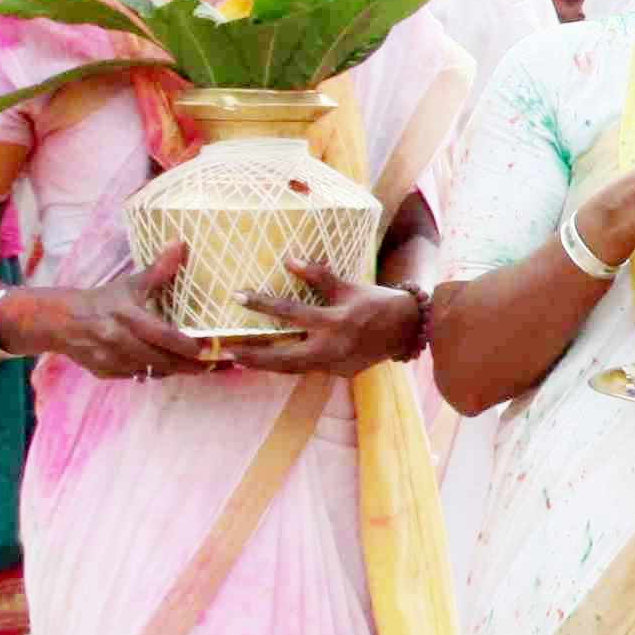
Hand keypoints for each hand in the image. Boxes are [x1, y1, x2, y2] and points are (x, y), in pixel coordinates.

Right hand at [22, 255, 206, 381]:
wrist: (62, 322)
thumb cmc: (103, 301)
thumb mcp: (130, 284)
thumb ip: (158, 269)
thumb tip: (181, 243)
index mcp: (126, 317)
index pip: (163, 336)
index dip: (188, 346)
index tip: (212, 350)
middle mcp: (118, 341)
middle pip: (162, 360)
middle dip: (191, 365)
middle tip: (218, 365)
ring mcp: (111, 360)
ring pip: (153, 371)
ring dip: (177, 370)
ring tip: (203, 368)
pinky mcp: (106, 373)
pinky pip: (138, 376)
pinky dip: (156, 373)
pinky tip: (172, 367)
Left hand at [218, 271, 429, 378]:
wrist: (407, 329)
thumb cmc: (376, 302)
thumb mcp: (349, 286)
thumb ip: (319, 276)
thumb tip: (289, 260)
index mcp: (334, 322)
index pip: (290, 312)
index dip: (261, 304)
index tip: (237, 297)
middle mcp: (331, 348)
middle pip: (283, 356)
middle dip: (253, 355)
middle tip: (226, 352)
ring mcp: (335, 365)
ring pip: (292, 369)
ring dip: (266, 365)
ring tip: (240, 360)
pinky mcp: (339, 374)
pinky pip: (307, 370)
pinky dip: (288, 365)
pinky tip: (271, 361)